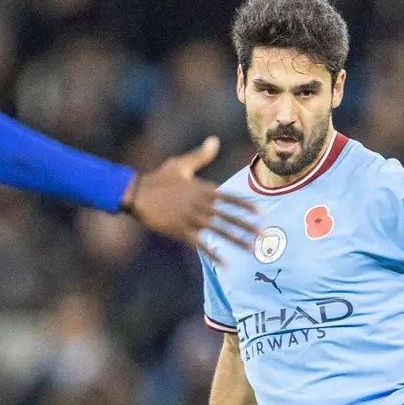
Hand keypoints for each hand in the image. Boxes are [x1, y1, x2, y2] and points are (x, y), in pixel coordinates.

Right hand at [122, 137, 256, 262]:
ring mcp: (192, 219)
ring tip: (252, 249)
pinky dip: (214, 255)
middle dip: (249, 227)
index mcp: (204, 189)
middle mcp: (202, 205)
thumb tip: (215, 140)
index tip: (261, 214)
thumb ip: (200, 156)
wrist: (138, 194)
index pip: (231, 199)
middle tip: (265, 235)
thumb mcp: (180, 164)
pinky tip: (226, 264)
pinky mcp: (182, 231)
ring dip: (238, 241)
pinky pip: (202, 245)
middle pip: (230, 217)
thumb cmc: (158, 179)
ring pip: (220, 232)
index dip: (247, 206)